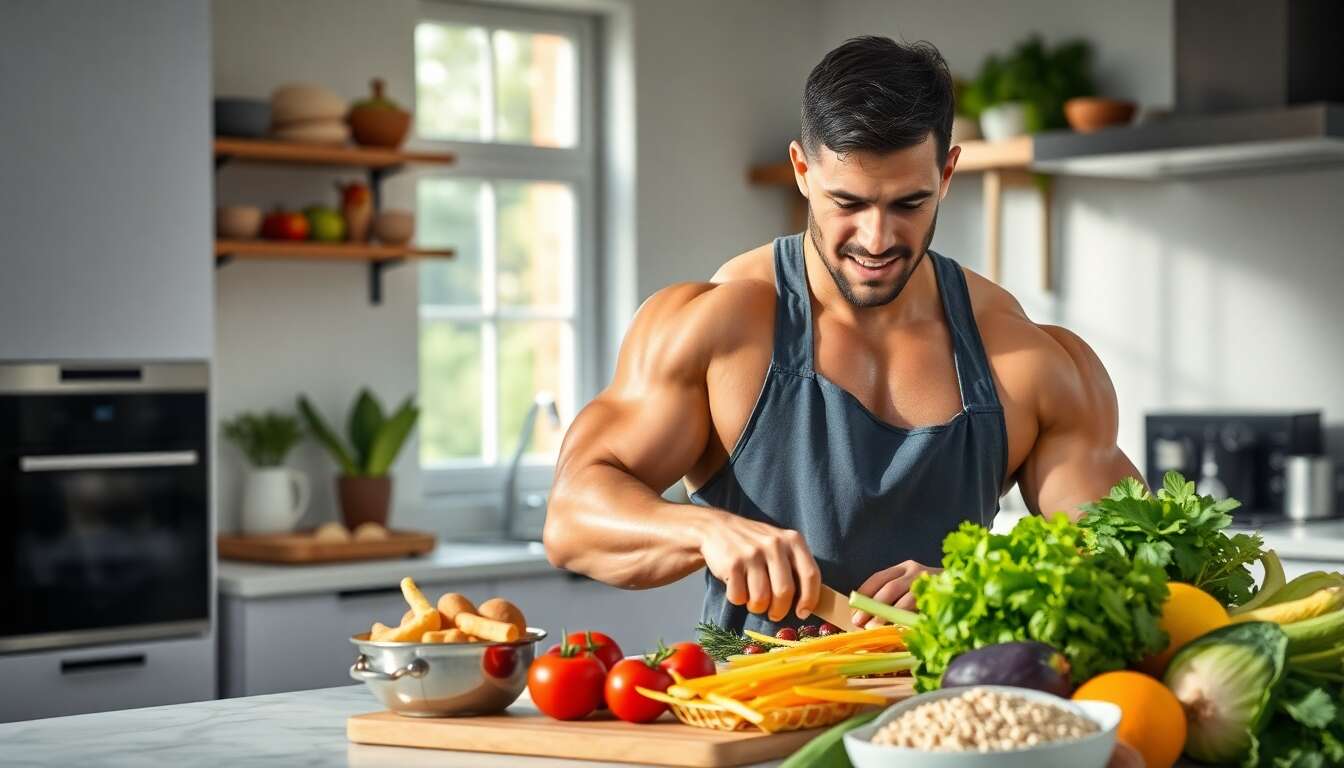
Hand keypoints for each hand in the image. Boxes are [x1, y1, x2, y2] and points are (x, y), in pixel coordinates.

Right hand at [696, 512, 820, 622]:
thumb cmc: (755, 545)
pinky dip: (738, 599)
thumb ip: (795, 568)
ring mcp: (752, 553)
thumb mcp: (780, 546)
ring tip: (753, 599)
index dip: (809, 599)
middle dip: (779, 610)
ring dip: (757, 607)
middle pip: (784, 592)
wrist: (716, 527)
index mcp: (793, 540)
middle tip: (774, 613)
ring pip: (761, 598)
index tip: (802, 613)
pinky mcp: (732, 563)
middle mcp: (774, 544)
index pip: (810, 575)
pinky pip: (739, 596)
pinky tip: (737, 587)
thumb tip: (808, 605)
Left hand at [850, 560, 940, 627]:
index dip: (864, 592)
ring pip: (906, 599)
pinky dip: (909, 619)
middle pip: (890, 587)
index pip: (879, 577)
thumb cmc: (932, 593)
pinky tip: (900, 629)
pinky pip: (922, 609)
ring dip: (888, 615)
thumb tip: (865, 618)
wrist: (965, 587)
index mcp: (905, 567)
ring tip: (875, 627)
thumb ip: (892, 598)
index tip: (853, 608)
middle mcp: (916, 571)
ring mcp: (930, 582)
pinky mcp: (941, 595)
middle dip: (872, 606)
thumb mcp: (910, 589)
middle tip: (860, 622)